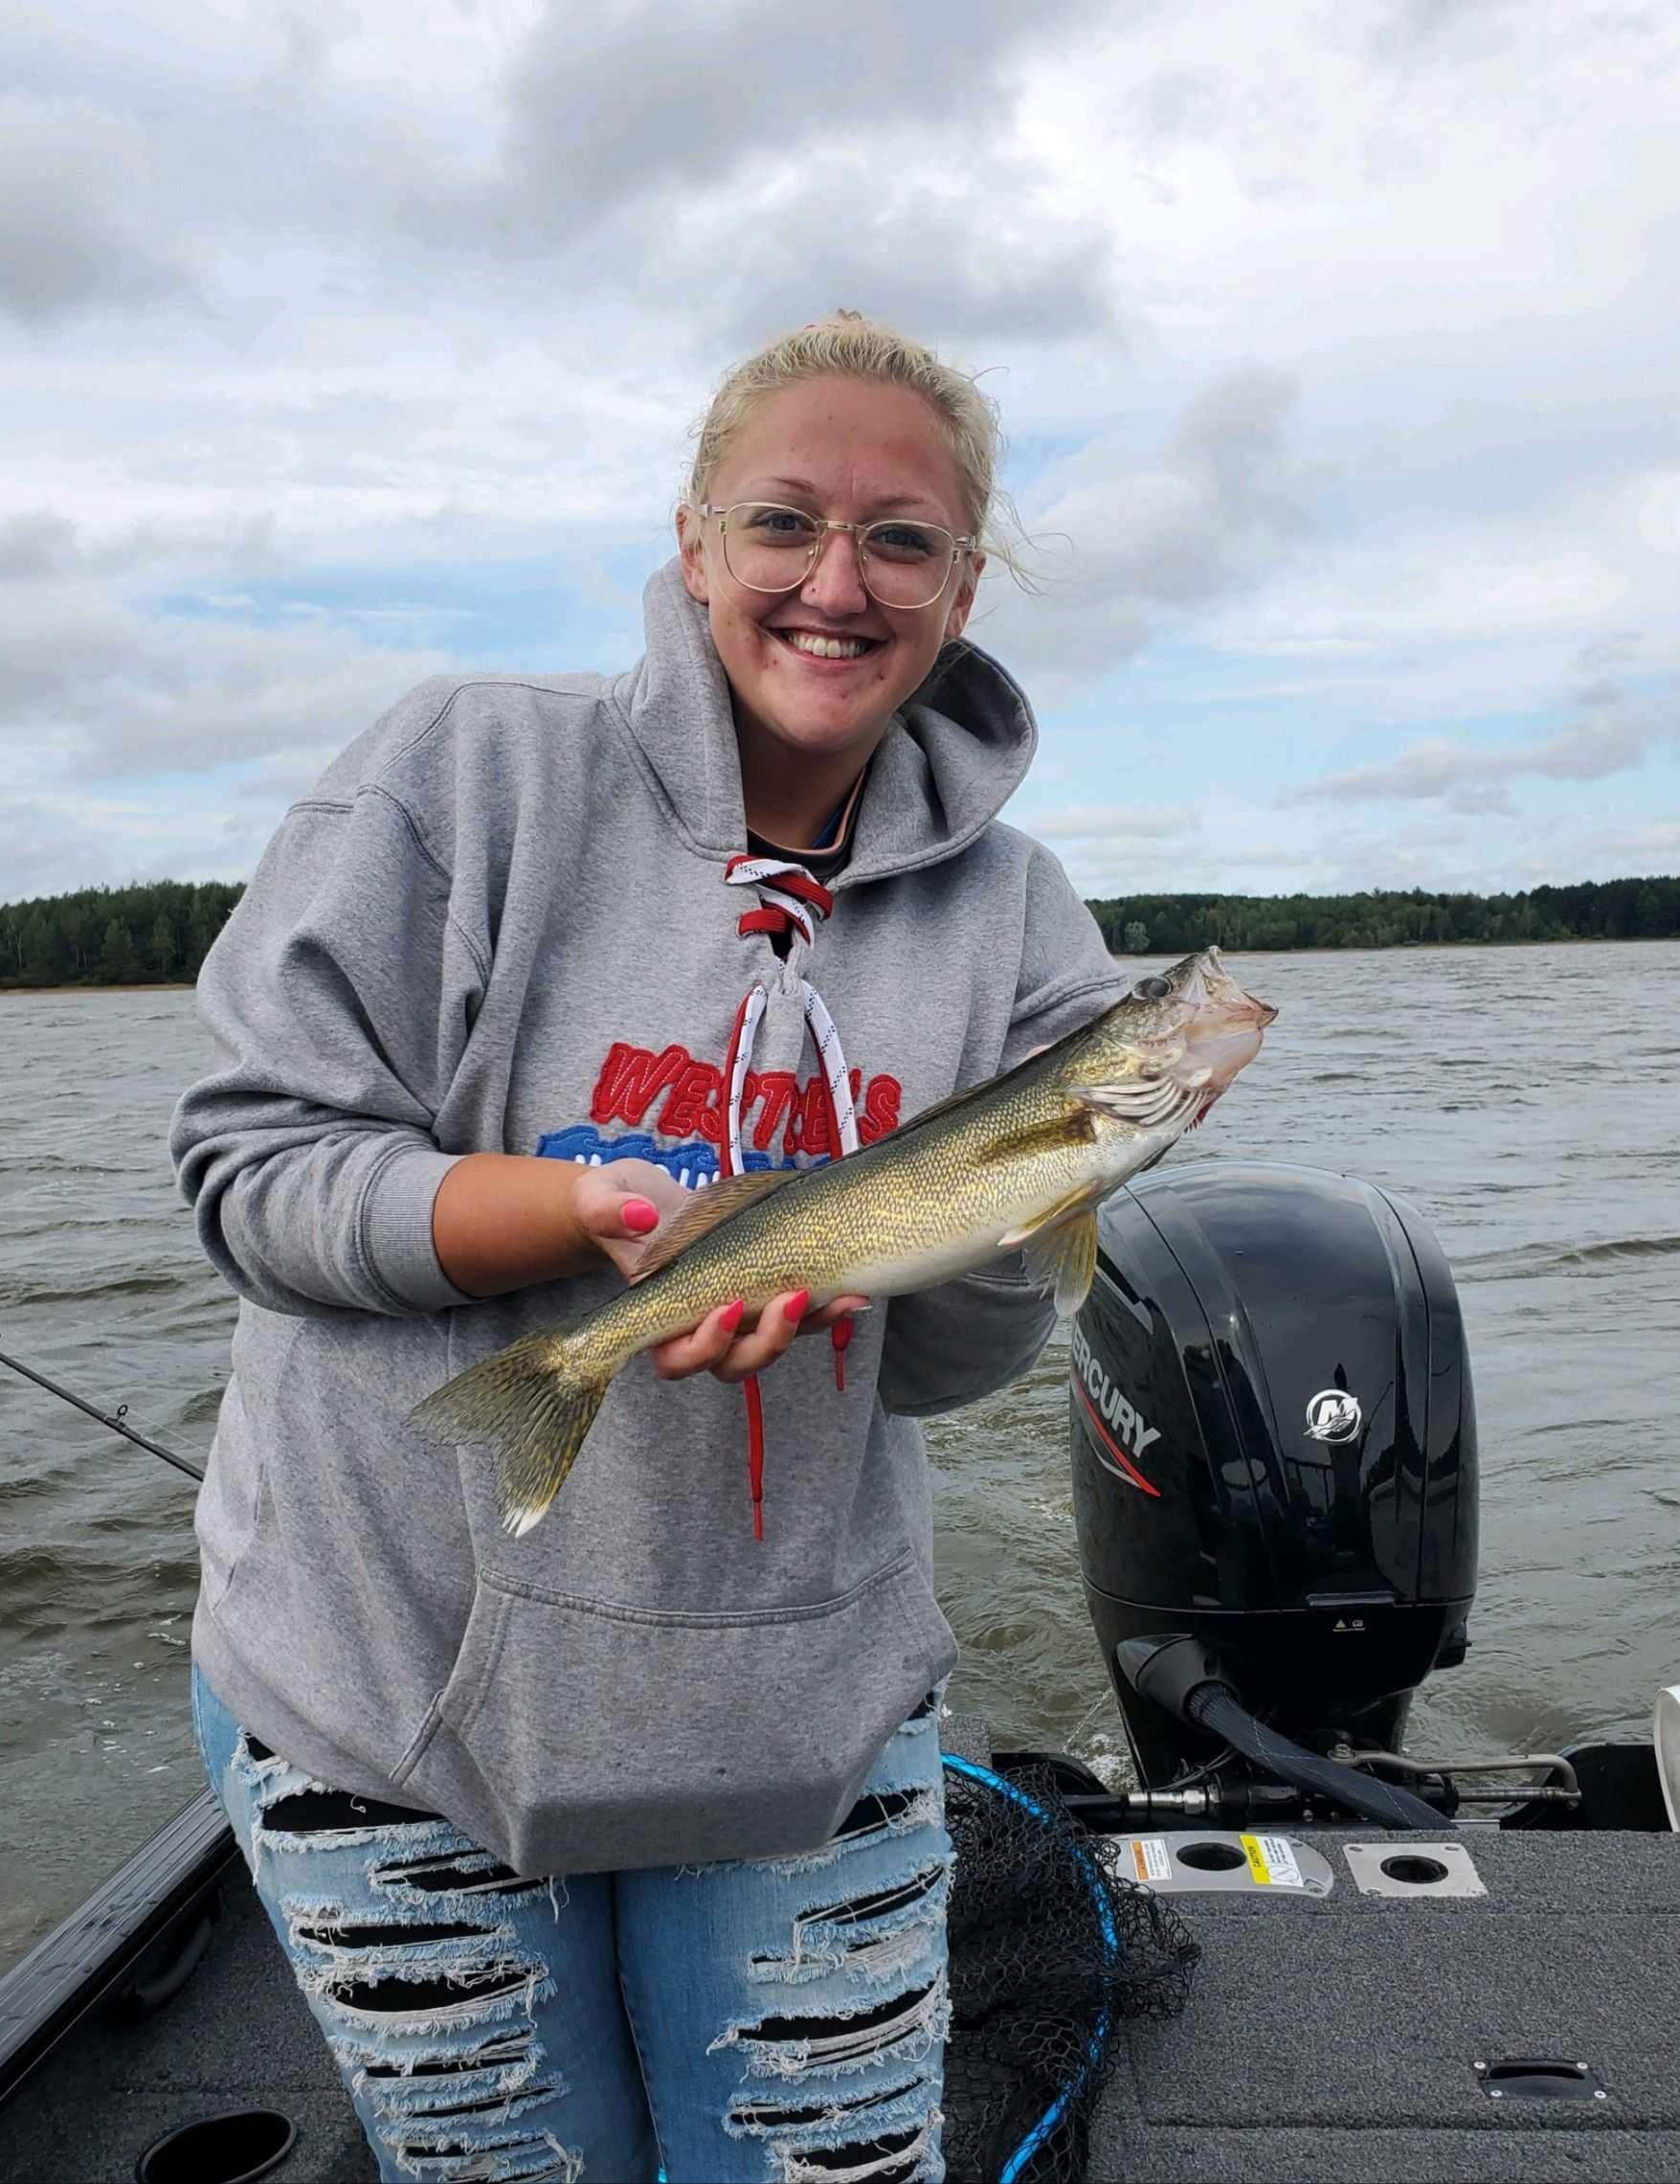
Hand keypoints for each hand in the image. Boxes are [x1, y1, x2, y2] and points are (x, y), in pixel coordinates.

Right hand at [572, 1158, 867, 1384]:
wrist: (645, 1197)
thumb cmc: (617, 1204)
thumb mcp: (601, 1197)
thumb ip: (608, 1209)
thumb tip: (640, 1217)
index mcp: (656, 1319)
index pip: (677, 1360)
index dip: (704, 1346)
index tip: (726, 1305)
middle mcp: (698, 1327)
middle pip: (734, 1364)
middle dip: (767, 1341)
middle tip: (792, 1296)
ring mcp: (736, 1314)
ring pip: (773, 1345)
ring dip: (808, 1328)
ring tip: (841, 1297)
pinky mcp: (766, 1292)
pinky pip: (799, 1314)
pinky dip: (828, 1307)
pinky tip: (854, 1289)